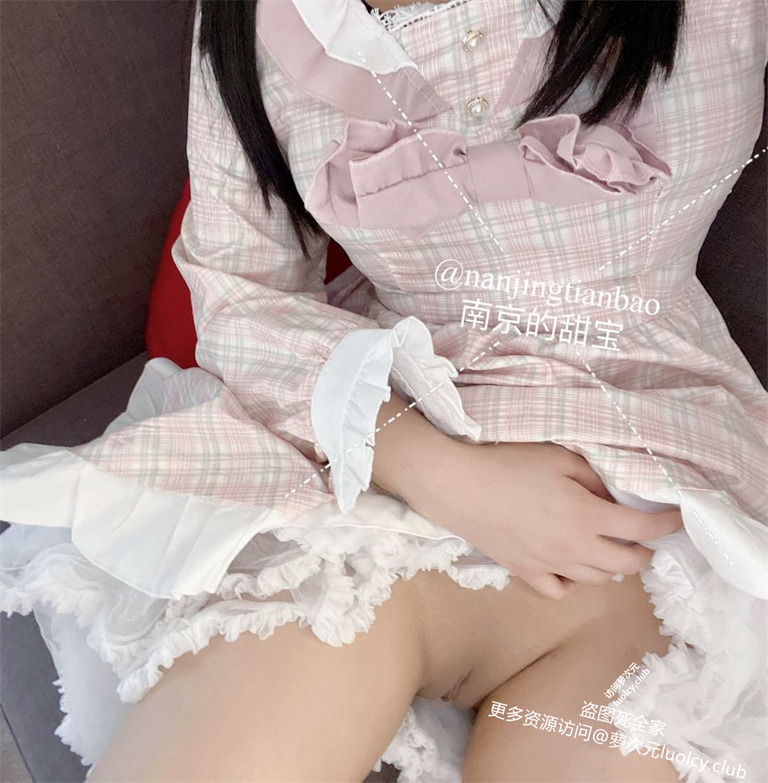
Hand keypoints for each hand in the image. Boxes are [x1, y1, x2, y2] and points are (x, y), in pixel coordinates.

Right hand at [400, 440, 682, 598]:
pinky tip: (568, 566)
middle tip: (644, 539)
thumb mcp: (558, 457)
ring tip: (608, 550)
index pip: (642, 528)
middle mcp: (574, 548)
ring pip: (596, 580)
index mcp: (586, 516)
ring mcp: (549, 565)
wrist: (460, 487)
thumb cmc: (508, 464)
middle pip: (625, 564)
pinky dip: (572, 582)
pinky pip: (558, 590)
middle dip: (643, 553)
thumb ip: (593, 477)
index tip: (677, 519)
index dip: (666, 525)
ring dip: (611, 567)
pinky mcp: (524, 571)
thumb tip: (612, 496)